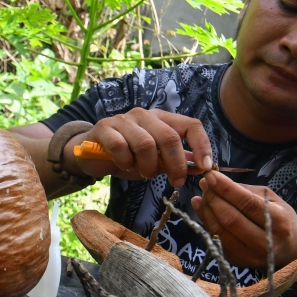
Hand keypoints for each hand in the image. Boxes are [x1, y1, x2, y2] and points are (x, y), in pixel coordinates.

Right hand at [62, 108, 211, 188]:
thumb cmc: (127, 155)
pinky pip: (121, 147)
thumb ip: (177, 160)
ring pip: (145, 144)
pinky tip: (124, 166)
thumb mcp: (155, 160)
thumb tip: (203, 167)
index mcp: (162, 119)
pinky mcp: (104, 128)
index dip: (202, 145)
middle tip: (175, 182)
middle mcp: (145, 115)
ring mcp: (123, 120)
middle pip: (169, 137)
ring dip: (148, 166)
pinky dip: (125, 162)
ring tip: (143, 173)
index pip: (191, 125)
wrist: (90, 153)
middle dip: (175, 164)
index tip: (206, 167)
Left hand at [190, 171, 296, 268]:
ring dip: (206, 209)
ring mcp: (249, 254)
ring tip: (203, 195)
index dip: (226, 188)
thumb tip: (219, 183)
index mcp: (278, 222)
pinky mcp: (236, 260)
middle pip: (230, 218)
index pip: (247, 203)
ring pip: (219, 230)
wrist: (291, 255)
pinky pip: (216, 238)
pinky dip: (206, 221)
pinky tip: (202, 208)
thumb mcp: (274, 201)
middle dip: (213, 197)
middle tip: (205, 183)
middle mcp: (264, 241)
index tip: (211, 176)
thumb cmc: (283, 222)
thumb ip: (248, 191)